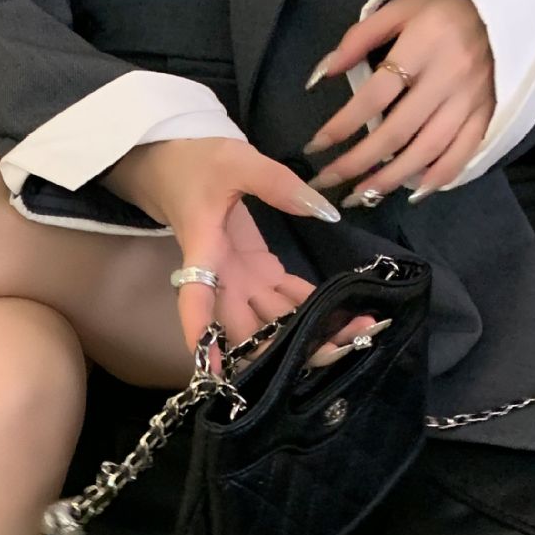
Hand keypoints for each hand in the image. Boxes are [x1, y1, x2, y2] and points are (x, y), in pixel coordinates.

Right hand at [103, 136, 380, 376]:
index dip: (201, 335)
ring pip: (270, 322)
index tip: (211, 373)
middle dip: (284, 349)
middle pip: (245, 329)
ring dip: (307, 334)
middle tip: (336, 351)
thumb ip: (279, 184)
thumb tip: (323, 210)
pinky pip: (285, 301)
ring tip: (357, 334)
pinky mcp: (257, 273)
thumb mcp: (236, 161)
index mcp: (205, 253)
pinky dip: (312, 310)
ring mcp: (240, 281)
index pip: (195, 300)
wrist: (177, 165)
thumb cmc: (195, 163)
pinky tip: (348, 315)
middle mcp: (220, 279)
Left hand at [305, 0, 496, 204]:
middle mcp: (449, 75)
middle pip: (397, 131)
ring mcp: (472, 97)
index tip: (315, 146)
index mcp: (423, 44)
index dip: (342, 125)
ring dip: (391, 178)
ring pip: (428, 149)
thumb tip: (323, 73)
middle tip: (327, 182)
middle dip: (357, 162)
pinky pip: (465, 151)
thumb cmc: (447, 2)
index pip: (375, 94)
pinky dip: (440, 176)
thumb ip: (361, 37)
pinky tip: (414, 192)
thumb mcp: (401, 6)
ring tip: (360, 196)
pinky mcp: (490, 111)